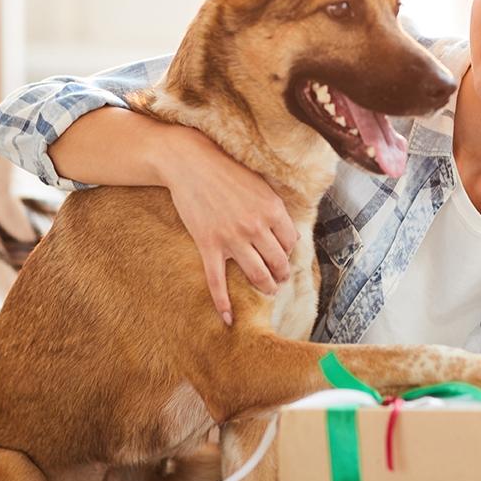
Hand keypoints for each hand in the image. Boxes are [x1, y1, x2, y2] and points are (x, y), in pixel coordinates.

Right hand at [153, 126, 298, 325]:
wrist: (189, 162)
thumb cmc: (226, 170)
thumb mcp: (260, 184)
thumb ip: (274, 209)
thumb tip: (287, 235)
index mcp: (272, 210)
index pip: (291, 243)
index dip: (288, 251)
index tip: (283, 254)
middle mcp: (256, 227)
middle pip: (278, 263)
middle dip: (282, 275)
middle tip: (280, 279)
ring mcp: (232, 238)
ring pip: (256, 275)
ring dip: (265, 287)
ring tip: (268, 290)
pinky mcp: (209, 245)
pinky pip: (217, 281)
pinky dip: (222, 302)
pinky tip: (228, 318)